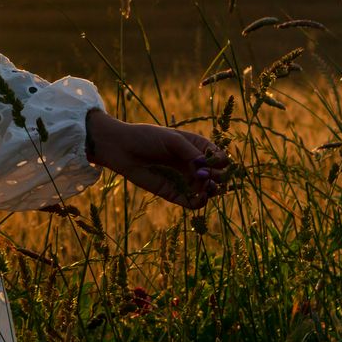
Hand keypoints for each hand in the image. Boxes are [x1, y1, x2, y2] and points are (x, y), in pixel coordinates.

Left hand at [87, 111, 232, 209]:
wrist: (122, 149)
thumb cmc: (146, 138)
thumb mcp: (172, 140)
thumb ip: (191, 153)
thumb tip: (205, 170)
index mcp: (196, 147)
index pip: (220, 157)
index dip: (220, 161)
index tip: (208, 161)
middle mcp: (194, 164)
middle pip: (219, 175)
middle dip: (218, 176)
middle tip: (203, 175)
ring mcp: (185, 180)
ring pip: (210, 190)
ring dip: (212, 190)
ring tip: (203, 186)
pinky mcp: (175, 193)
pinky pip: (194, 203)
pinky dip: (201, 203)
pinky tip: (199, 197)